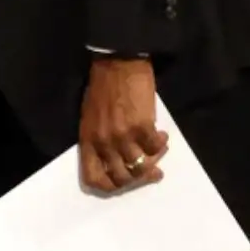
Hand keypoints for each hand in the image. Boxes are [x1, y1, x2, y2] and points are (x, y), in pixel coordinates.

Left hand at [78, 55, 167, 192]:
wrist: (117, 64)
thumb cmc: (102, 88)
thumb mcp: (90, 117)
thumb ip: (99, 140)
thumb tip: (116, 161)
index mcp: (87, 140)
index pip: (94, 178)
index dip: (110, 187)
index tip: (124, 183)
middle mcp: (104, 142)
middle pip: (122, 177)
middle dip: (138, 177)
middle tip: (151, 170)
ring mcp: (123, 136)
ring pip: (142, 166)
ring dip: (154, 160)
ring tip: (159, 149)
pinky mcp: (142, 126)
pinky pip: (156, 148)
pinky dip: (161, 144)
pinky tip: (162, 135)